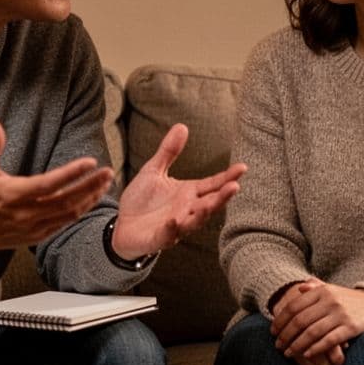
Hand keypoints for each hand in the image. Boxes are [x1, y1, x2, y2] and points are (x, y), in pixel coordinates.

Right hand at [0, 119, 114, 268]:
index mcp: (13, 195)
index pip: (48, 183)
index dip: (71, 173)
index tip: (90, 162)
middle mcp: (26, 213)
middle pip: (66, 200)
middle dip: (90, 185)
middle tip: (108, 171)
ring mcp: (34, 226)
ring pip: (70, 213)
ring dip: (90, 198)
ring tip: (105, 182)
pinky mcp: (39, 235)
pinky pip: (65, 223)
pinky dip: (82, 210)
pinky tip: (92, 197)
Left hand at [111, 123, 246, 258]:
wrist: (120, 226)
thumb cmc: (141, 200)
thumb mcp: (154, 170)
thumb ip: (168, 152)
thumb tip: (182, 126)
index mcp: (188, 193)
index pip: (212, 184)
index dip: (227, 177)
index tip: (242, 167)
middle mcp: (186, 210)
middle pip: (210, 204)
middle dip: (222, 197)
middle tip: (235, 186)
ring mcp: (175, 226)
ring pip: (194, 222)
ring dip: (202, 215)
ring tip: (209, 205)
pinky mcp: (158, 238)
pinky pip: (167, 235)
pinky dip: (172, 230)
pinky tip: (174, 221)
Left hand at [271, 278, 363, 364]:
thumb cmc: (347, 299)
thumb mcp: (331, 289)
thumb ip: (315, 287)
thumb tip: (299, 288)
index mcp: (322, 291)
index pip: (295, 306)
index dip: (281, 320)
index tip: (273, 332)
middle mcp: (330, 301)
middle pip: (300, 321)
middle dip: (286, 335)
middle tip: (278, 346)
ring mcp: (341, 314)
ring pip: (312, 332)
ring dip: (297, 344)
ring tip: (289, 353)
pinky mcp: (351, 327)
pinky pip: (329, 340)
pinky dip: (316, 348)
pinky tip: (306, 354)